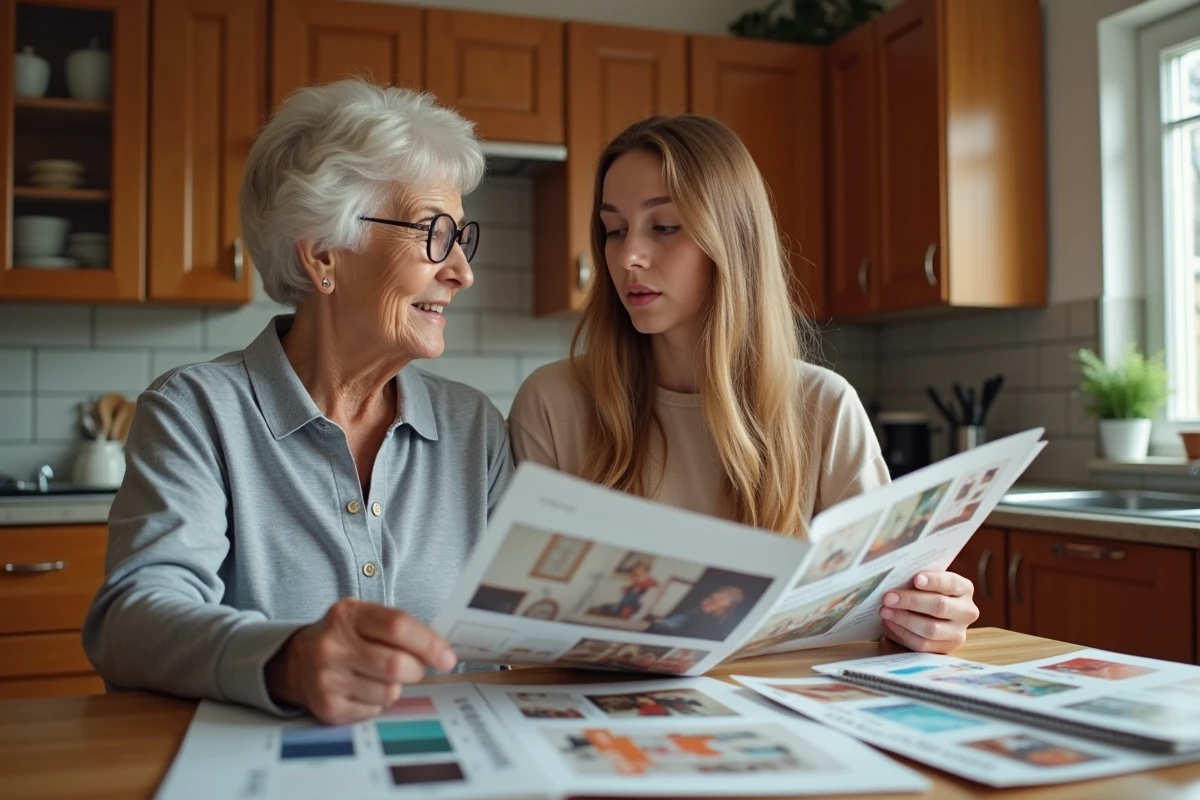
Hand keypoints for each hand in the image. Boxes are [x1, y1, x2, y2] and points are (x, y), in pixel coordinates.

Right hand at [265, 598, 456, 723]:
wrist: (296, 661)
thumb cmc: (344, 637)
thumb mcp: (364, 617)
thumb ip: (398, 627)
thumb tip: (442, 650)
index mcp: (347, 614)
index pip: (398, 627)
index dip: (429, 643)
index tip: (448, 657)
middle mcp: (332, 646)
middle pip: (396, 665)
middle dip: (415, 669)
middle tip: (413, 668)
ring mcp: (327, 678)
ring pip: (389, 692)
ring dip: (396, 687)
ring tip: (380, 677)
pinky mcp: (328, 707)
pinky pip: (375, 710)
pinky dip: (378, 703)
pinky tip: (364, 689)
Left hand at [880, 571, 978, 653]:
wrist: (929, 617)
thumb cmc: (924, 592)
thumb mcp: (926, 581)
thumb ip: (917, 576)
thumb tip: (890, 566)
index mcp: (964, 588)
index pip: (951, 583)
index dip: (933, 581)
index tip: (915, 579)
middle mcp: (967, 611)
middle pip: (939, 606)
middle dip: (910, 601)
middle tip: (888, 597)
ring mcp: (958, 633)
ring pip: (930, 629)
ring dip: (904, 620)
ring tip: (885, 611)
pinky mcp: (946, 649)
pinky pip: (923, 645)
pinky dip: (903, 634)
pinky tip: (890, 624)